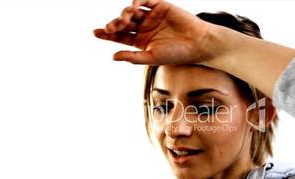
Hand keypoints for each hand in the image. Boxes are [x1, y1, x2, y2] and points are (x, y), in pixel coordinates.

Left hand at [93, 0, 212, 64]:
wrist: (198, 43)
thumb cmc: (177, 54)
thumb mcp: (152, 57)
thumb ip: (133, 57)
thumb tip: (113, 56)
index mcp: (141, 41)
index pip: (120, 36)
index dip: (107, 33)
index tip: (95, 32)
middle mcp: (145, 28)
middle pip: (123, 22)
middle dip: (114, 24)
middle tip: (110, 27)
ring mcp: (152, 16)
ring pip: (132, 11)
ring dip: (124, 13)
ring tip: (124, 19)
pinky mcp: (161, 6)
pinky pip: (145, 0)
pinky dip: (136, 1)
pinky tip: (132, 7)